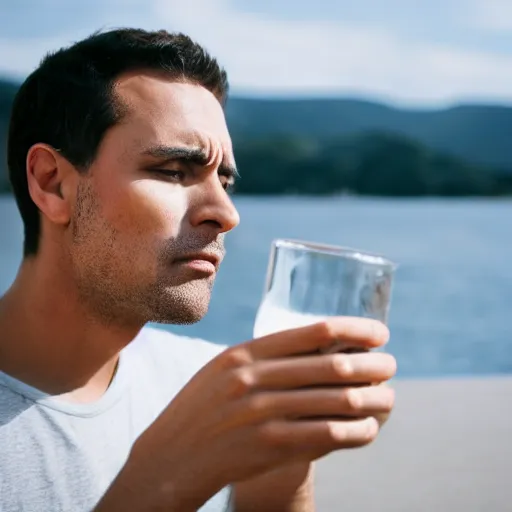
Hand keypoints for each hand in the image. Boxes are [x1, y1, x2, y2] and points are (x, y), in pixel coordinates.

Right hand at [97, 318, 395, 510]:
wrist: (169, 458)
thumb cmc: (202, 409)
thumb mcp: (223, 370)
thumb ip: (263, 358)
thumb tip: (318, 347)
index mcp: (244, 354)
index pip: (311, 332)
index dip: (353, 328)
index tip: (380, 332)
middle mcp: (253, 380)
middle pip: (330, 365)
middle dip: (371, 364)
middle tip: (391, 366)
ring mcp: (261, 415)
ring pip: (336, 402)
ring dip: (372, 400)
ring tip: (389, 398)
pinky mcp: (268, 449)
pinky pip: (327, 437)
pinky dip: (356, 432)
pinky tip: (369, 430)